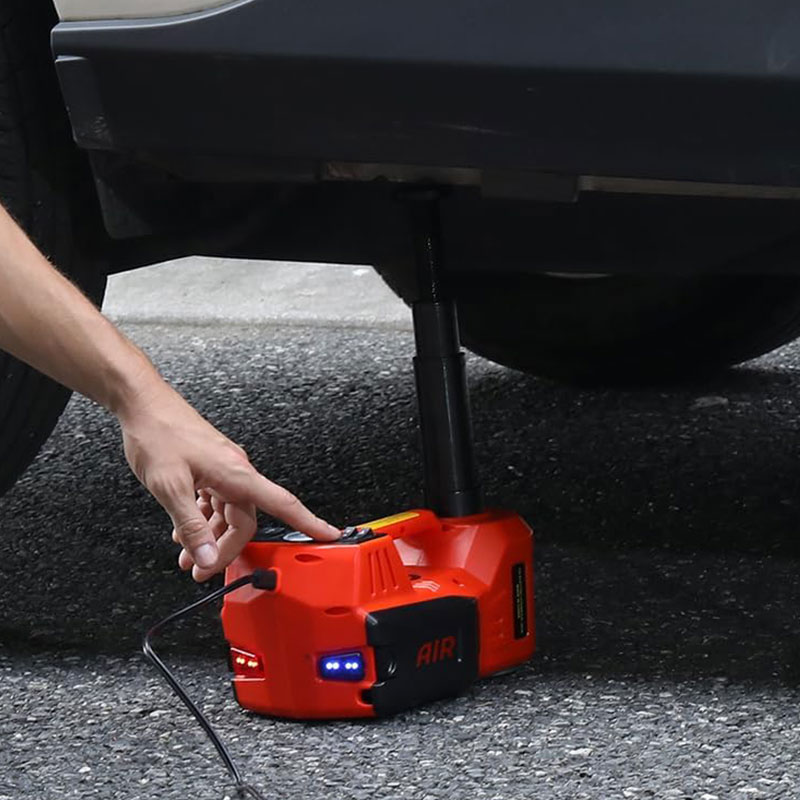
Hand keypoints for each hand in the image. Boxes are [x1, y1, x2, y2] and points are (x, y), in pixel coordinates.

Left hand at [117, 380, 339, 580]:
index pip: (283, 504)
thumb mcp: (170, 487)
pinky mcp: (210, 467)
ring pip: (228, 513)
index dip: (309, 522)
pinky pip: (215, 501)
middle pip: (245, 521)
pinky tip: (185, 528)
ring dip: (210, 537)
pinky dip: (202, 519)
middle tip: (203, 569)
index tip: (328, 535)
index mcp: (237, 474)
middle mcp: (236, 471)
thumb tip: (209, 557)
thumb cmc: (158, 434)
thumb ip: (191, 525)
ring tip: (187, 555)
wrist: (143, 404)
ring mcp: (223, 468)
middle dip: (225, 549)